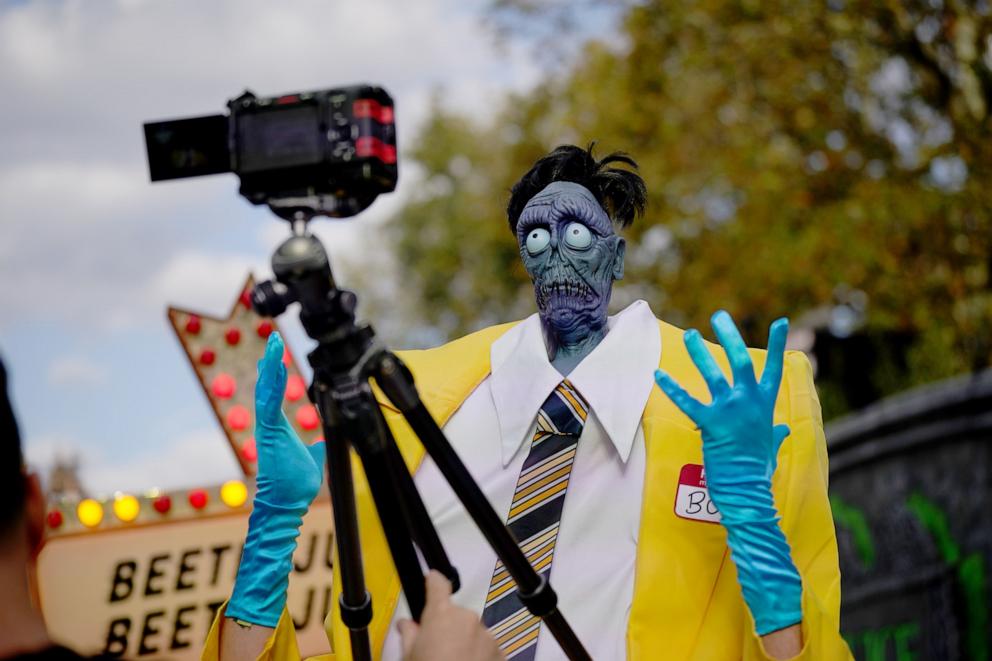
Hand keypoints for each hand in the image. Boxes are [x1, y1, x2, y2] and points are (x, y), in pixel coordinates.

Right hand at [226, 331, 325, 627]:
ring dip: (270, 368)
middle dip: (270, 363)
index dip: (276, 375)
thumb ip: (317, 445)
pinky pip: (268, 404)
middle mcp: (270, 424)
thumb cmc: (296, 485)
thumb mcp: (313, 458)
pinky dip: (270, 386)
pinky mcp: (268, 433)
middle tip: (273, 340)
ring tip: (272, 347)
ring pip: (266, 391)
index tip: (278, 356)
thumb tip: (324, 438)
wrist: (287, 503)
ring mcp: (268, 428)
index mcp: (278, 427)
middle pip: (267, 387)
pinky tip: (271, 369)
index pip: (275, 395)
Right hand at [398, 571, 503, 660]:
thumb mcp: (408, 657)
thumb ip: (408, 635)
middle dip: (447, 628)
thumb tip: (406, 626)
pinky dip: (478, 657)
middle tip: (435, 648)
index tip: (432, 579)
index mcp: (441, 615)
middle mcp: (467, 619)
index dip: (433, 581)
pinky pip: (486, 649)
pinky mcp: (500, 653)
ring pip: (472, 633)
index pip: (437, 585)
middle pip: (455, 614)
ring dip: (464, 644)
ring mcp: (486, 636)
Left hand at [654, 310, 788, 519]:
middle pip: (742, 362)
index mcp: (766, 406)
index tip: (781, 321)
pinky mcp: (711, 424)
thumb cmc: (759, 471)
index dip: (779, 345)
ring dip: (701, 353)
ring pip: (714, 375)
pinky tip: (658, 374)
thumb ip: (776, 434)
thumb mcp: (771, 448)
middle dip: (730, 336)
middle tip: (719, 316)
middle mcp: (750, 403)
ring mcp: (730, 412)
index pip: (774, 369)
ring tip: (691, 335)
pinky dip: (672, 387)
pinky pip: (688, 402)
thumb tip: (784, 430)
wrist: (748, 490)